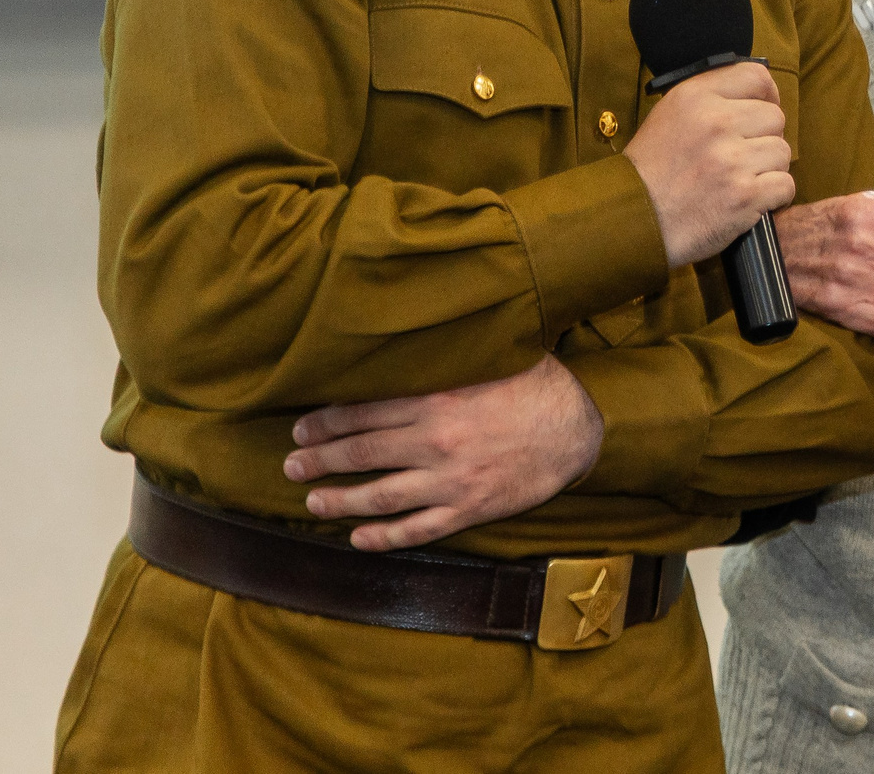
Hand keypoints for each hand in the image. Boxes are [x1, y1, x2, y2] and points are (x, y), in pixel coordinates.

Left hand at [281, 355, 602, 551]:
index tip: (301, 428)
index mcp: (438, 399)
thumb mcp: (495, 357)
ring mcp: (451, 480)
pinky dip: (383, 537)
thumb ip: (450, 356)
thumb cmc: (539, 387)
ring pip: (379, 496)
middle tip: (292, 466)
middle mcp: (436, 441)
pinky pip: (417, 529)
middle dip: (319, 461)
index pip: (364, 412)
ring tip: (313, 503)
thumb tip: (411, 335)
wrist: (582, 431)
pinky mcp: (470, 508)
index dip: (325, 422)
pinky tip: (358, 539)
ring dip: (339, 501)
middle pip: (361, 454)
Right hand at [624, 62, 796, 266]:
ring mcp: (732, 160)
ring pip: (783, 152)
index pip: (755, 77)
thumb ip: (710, 97)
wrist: (633, 220)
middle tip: (743, 155)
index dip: (767, 95)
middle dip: (765, 137)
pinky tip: (751, 199)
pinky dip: (774, 196)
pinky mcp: (744, 195)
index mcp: (695, 97)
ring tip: (740, 179)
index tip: (762, 110)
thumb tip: (758, 93)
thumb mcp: (669, 114)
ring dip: (769, 168)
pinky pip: (786, 185)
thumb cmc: (653, 170)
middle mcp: (716, 122)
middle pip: (775, 117)